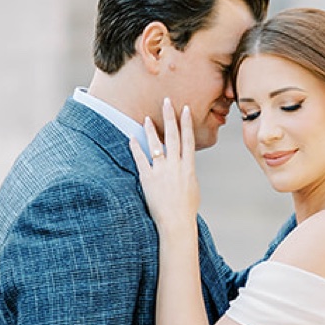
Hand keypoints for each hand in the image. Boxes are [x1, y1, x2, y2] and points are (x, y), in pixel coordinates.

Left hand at [131, 98, 198, 228]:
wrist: (176, 223)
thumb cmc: (186, 209)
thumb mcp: (192, 188)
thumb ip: (187, 173)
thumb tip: (185, 165)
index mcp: (188, 167)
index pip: (188, 139)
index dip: (186, 123)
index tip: (185, 109)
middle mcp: (175, 166)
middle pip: (173, 136)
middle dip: (170, 117)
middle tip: (166, 102)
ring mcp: (161, 171)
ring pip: (156, 145)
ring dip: (151, 130)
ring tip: (146, 118)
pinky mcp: (148, 179)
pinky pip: (140, 159)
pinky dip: (136, 147)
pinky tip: (132, 137)